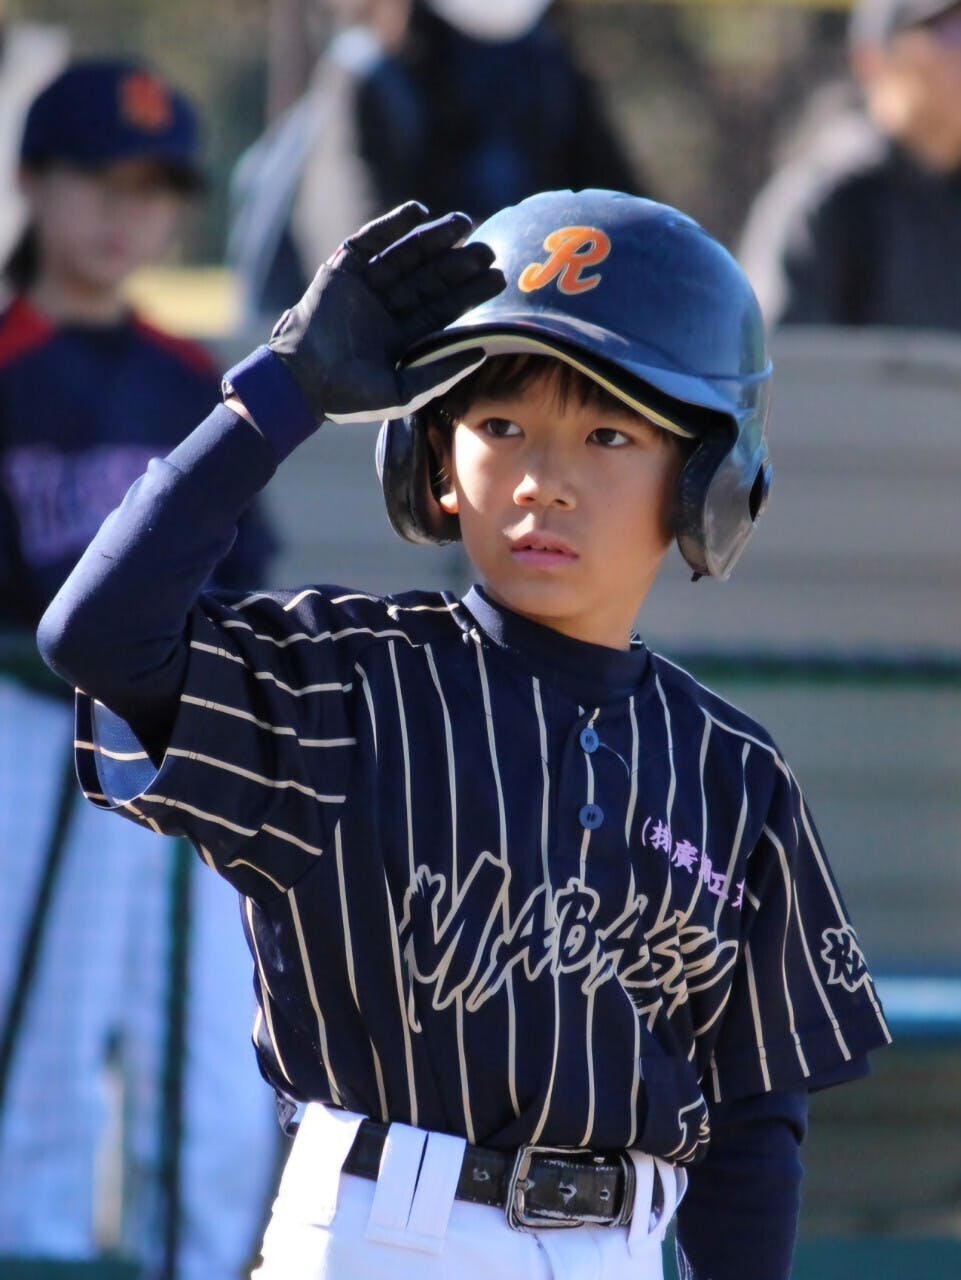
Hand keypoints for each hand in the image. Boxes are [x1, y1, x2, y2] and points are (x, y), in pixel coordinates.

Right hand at [268, 202, 503, 423]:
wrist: (301, 383)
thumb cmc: (351, 398)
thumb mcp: (404, 392)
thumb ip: (442, 374)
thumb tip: (482, 353)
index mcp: (401, 337)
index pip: (441, 309)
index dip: (469, 293)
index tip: (498, 278)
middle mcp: (385, 309)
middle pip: (428, 279)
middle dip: (457, 264)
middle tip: (488, 249)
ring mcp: (363, 288)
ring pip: (404, 256)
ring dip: (433, 239)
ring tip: (463, 223)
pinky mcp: (340, 271)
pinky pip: (369, 242)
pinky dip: (392, 224)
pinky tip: (419, 212)